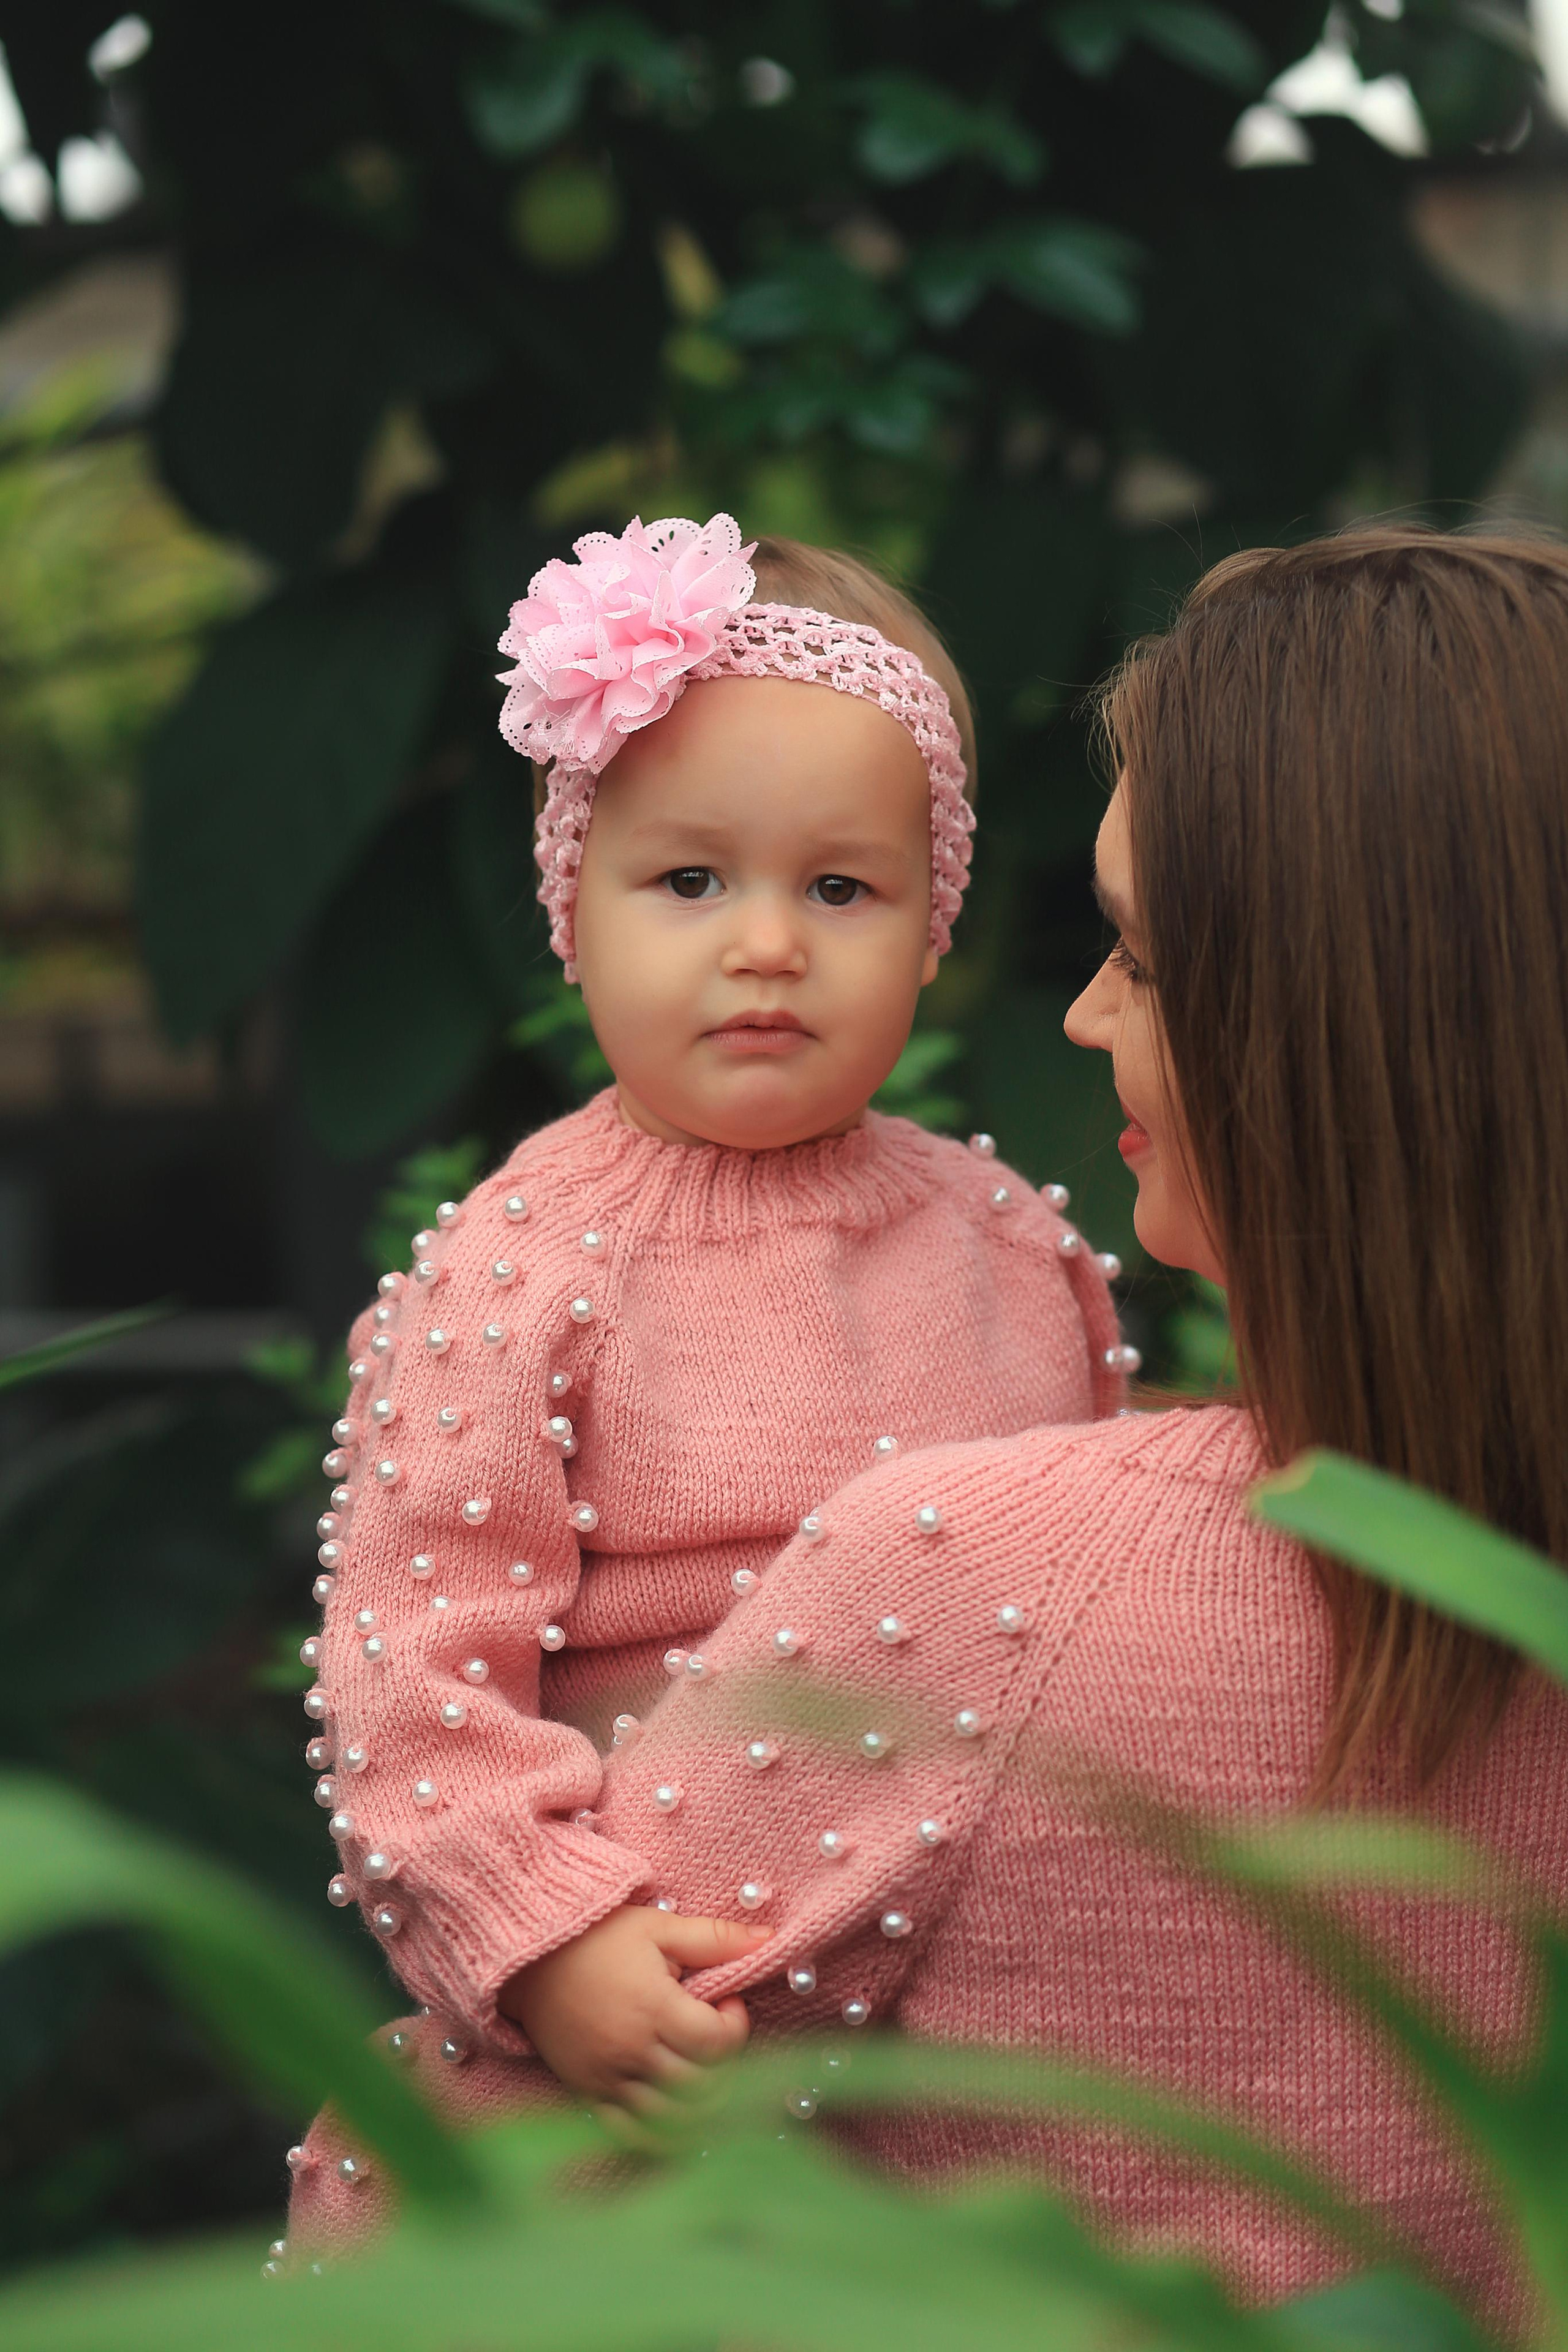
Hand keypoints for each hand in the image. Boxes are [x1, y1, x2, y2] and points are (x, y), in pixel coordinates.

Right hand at [498, 1903, 769, 2107]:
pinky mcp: (589, 2093)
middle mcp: (632, 2050)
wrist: (531, 1958)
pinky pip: (633, 2133)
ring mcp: (609, 2078)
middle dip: (725, 2064)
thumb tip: (769, 1937)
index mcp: (654, 2008)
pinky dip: (663, 2135)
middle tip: (718, 2037)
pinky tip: (681, 2115)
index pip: (717, 2043)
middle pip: (702, 2084)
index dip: (736, 2025)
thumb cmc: (600, 1937)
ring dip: (703, 2102)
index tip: (727, 2002)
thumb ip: (715, 1937)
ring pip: (674, 2116)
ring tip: (704, 2069)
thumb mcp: (659, 1927)